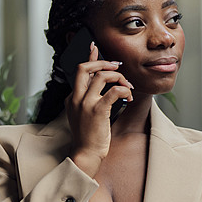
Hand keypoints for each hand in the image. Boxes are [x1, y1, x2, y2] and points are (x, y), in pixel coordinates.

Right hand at [65, 43, 132, 176]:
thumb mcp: (83, 116)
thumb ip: (88, 101)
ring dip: (118, 77)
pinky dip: (124, 90)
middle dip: (103, 62)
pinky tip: (129, 97)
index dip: (90, 59)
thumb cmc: (88, 137)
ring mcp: (85, 104)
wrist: (86, 154)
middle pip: (84, 68)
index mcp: (73, 98)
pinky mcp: (97, 110)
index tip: (95, 48)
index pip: (80, 72)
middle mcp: (76, 98)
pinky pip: (114, 91)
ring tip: (127, 85)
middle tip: (117, 66)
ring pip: (101, 76)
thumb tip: (102, 90)